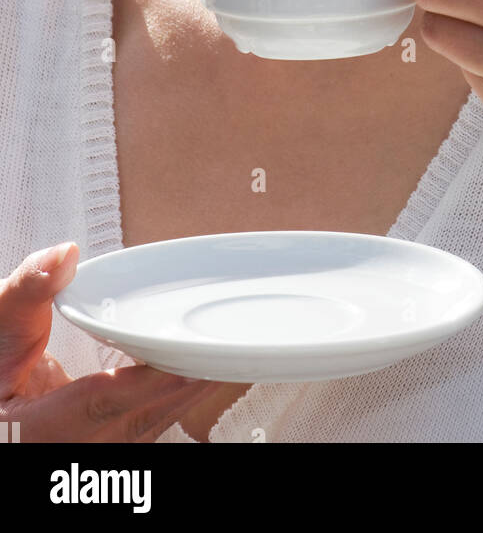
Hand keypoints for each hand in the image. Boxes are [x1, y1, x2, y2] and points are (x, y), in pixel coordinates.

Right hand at [0, 242, 216, 441]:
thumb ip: (28, 292)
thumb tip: (65, 255)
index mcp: (36, 428)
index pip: (103, 402)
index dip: (150, 380)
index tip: (191, 359)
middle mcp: (68, 450)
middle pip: (139, 419)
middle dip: (185, 384)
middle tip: (227, 349)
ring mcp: (88, 455)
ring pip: (148, 430)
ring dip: (187, 394)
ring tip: (226, 357)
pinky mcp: (101, 446)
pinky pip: (145, 428)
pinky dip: (173, 400)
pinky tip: (199, 376)